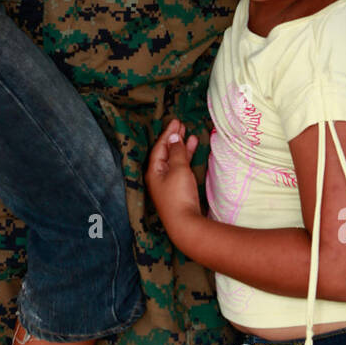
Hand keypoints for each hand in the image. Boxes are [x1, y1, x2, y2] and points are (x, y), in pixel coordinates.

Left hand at [145, 118, 201, 245]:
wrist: (185, 223)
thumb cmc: (179, 194)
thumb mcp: (178, 169)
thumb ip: (177, 152)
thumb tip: (174, 138)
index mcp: (153, 170)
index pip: (159, 147)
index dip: (168, 133)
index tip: (176, 121)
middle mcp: (157, 176)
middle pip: (165, 152)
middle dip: (173, 138)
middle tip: (181, 125)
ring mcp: (167, 183)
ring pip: (174, 160)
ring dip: (181, 147)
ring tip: (190, 135)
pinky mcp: (177, 189)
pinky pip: (180, 168)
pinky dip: (186, 158)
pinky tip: (192, 151)